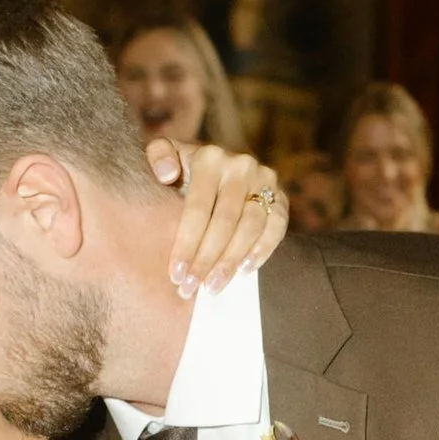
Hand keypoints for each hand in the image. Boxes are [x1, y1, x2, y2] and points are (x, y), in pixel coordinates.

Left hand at [148, 138, 288, 296]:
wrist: (217, 162)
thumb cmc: (184, 166)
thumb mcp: (165, 151)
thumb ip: (158, 154)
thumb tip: (167, 175)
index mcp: (210, 158)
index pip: (198, 208)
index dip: (187, 244)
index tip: (175, 274)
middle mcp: (240, 166)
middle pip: (224, 221)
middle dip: (206, 259)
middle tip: (190, 288)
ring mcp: (264, 181)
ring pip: (251, 227)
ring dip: (232, 261)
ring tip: (213, 286)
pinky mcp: (280, 196)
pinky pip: (277, 226)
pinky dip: (263, 250)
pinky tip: (244, 271)